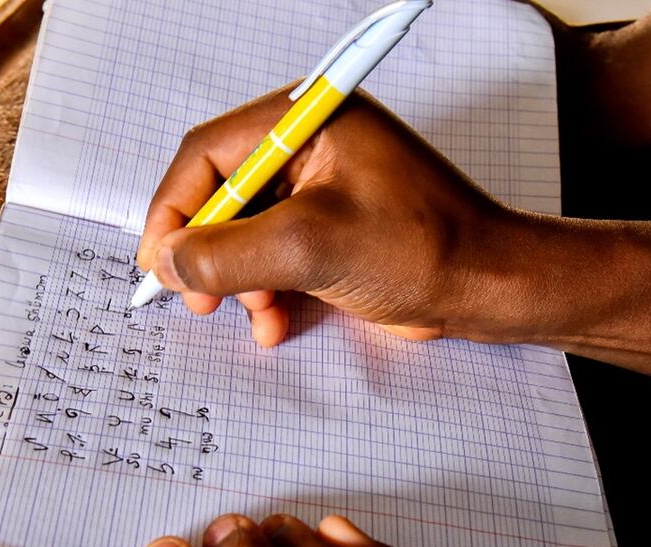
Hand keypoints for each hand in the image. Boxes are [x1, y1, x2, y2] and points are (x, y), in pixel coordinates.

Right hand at [137, 87, 514, 347]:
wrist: (491, 287)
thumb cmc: (424, 248)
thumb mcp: (313, 246)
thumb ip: (229, 252)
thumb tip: (166, 262)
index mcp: (307, 121)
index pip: (207, 154)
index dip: (175, 209)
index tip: (158, 263)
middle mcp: (308, 148)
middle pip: (220, 196)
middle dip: (208, 253)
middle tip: (198, 299)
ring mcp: (318, 191)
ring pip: (242, 235)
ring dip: (238, 283)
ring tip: (256, 316)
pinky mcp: (329, 230)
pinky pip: (272, 257)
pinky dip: (264, 292)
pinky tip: (275, 322)